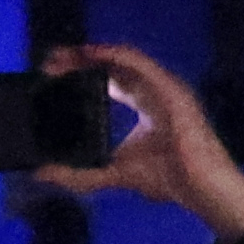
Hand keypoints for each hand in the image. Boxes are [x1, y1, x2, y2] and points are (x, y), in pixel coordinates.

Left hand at [41, 36, 243, 233]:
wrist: (203, 189)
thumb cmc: (168, 178)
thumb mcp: (114, 173)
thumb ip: (79, 174)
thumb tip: (41, 173)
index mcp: (145, 105)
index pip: (110, 80)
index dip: (81, 74)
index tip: (50, 75)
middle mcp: (155, 91)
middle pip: (113, 65)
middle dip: (80, 60)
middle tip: (48, 62)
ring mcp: (165, 87)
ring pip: (124, 59)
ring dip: (91, 53)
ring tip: (63, 56)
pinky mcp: (171, 88)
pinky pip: (140, 63)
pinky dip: (114, 55)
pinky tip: (91, 54)